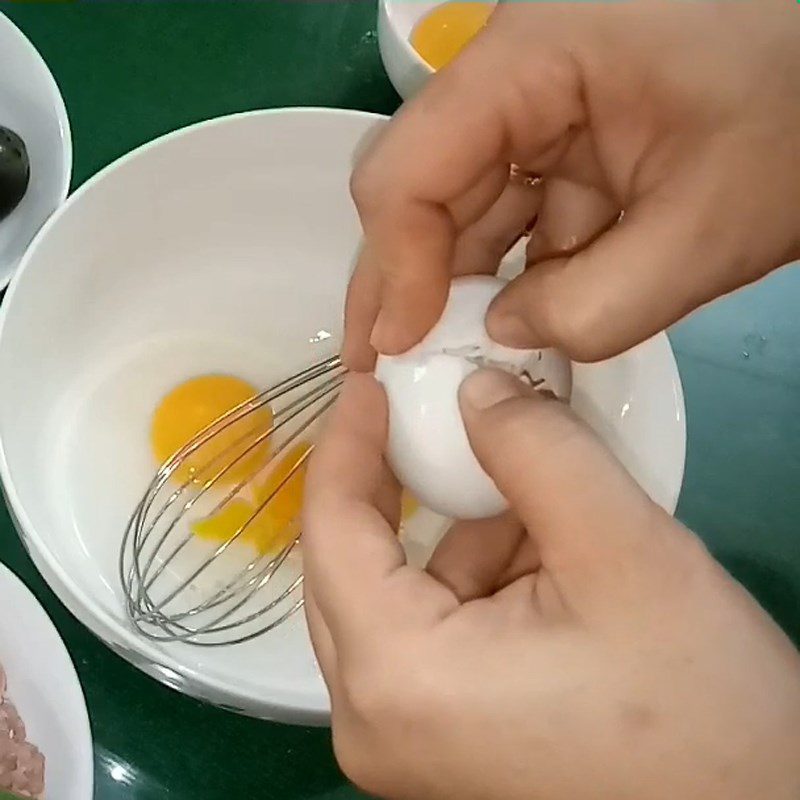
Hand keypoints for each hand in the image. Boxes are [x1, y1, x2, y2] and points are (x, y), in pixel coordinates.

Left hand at [302, 371, 799, 799]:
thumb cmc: (695, 702)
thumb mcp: (623, 552)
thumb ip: (537, 450)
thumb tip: (475, 390)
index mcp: (394, 675)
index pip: (330, 529)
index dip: (347, 442)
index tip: (370, 379)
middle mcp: (373, 720)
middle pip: (353, 563)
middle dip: (396, 481)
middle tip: (429, 409)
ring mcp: (406, 739)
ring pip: (401, 595)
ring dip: (455, 530)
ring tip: (523, 483)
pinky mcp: (444, 743)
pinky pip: (435, 632)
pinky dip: (477, 577)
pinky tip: (541, 551)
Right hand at [344, 0, 799, 368]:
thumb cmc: (798, 122)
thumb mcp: (707, 234)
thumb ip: (593, 310)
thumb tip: (503, 336)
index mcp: (533, 59)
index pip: (411, 169)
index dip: (395, 267)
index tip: (401, 350)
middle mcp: (514, 72)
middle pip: (421, 186)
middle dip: (408, 284)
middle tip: (388, 369)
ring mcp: (539, 102)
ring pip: (464, 204)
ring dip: (459, 286)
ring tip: (442, 364)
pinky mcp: (566, 133)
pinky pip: (515, 209)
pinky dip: (512, 271)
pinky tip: (509, 326)